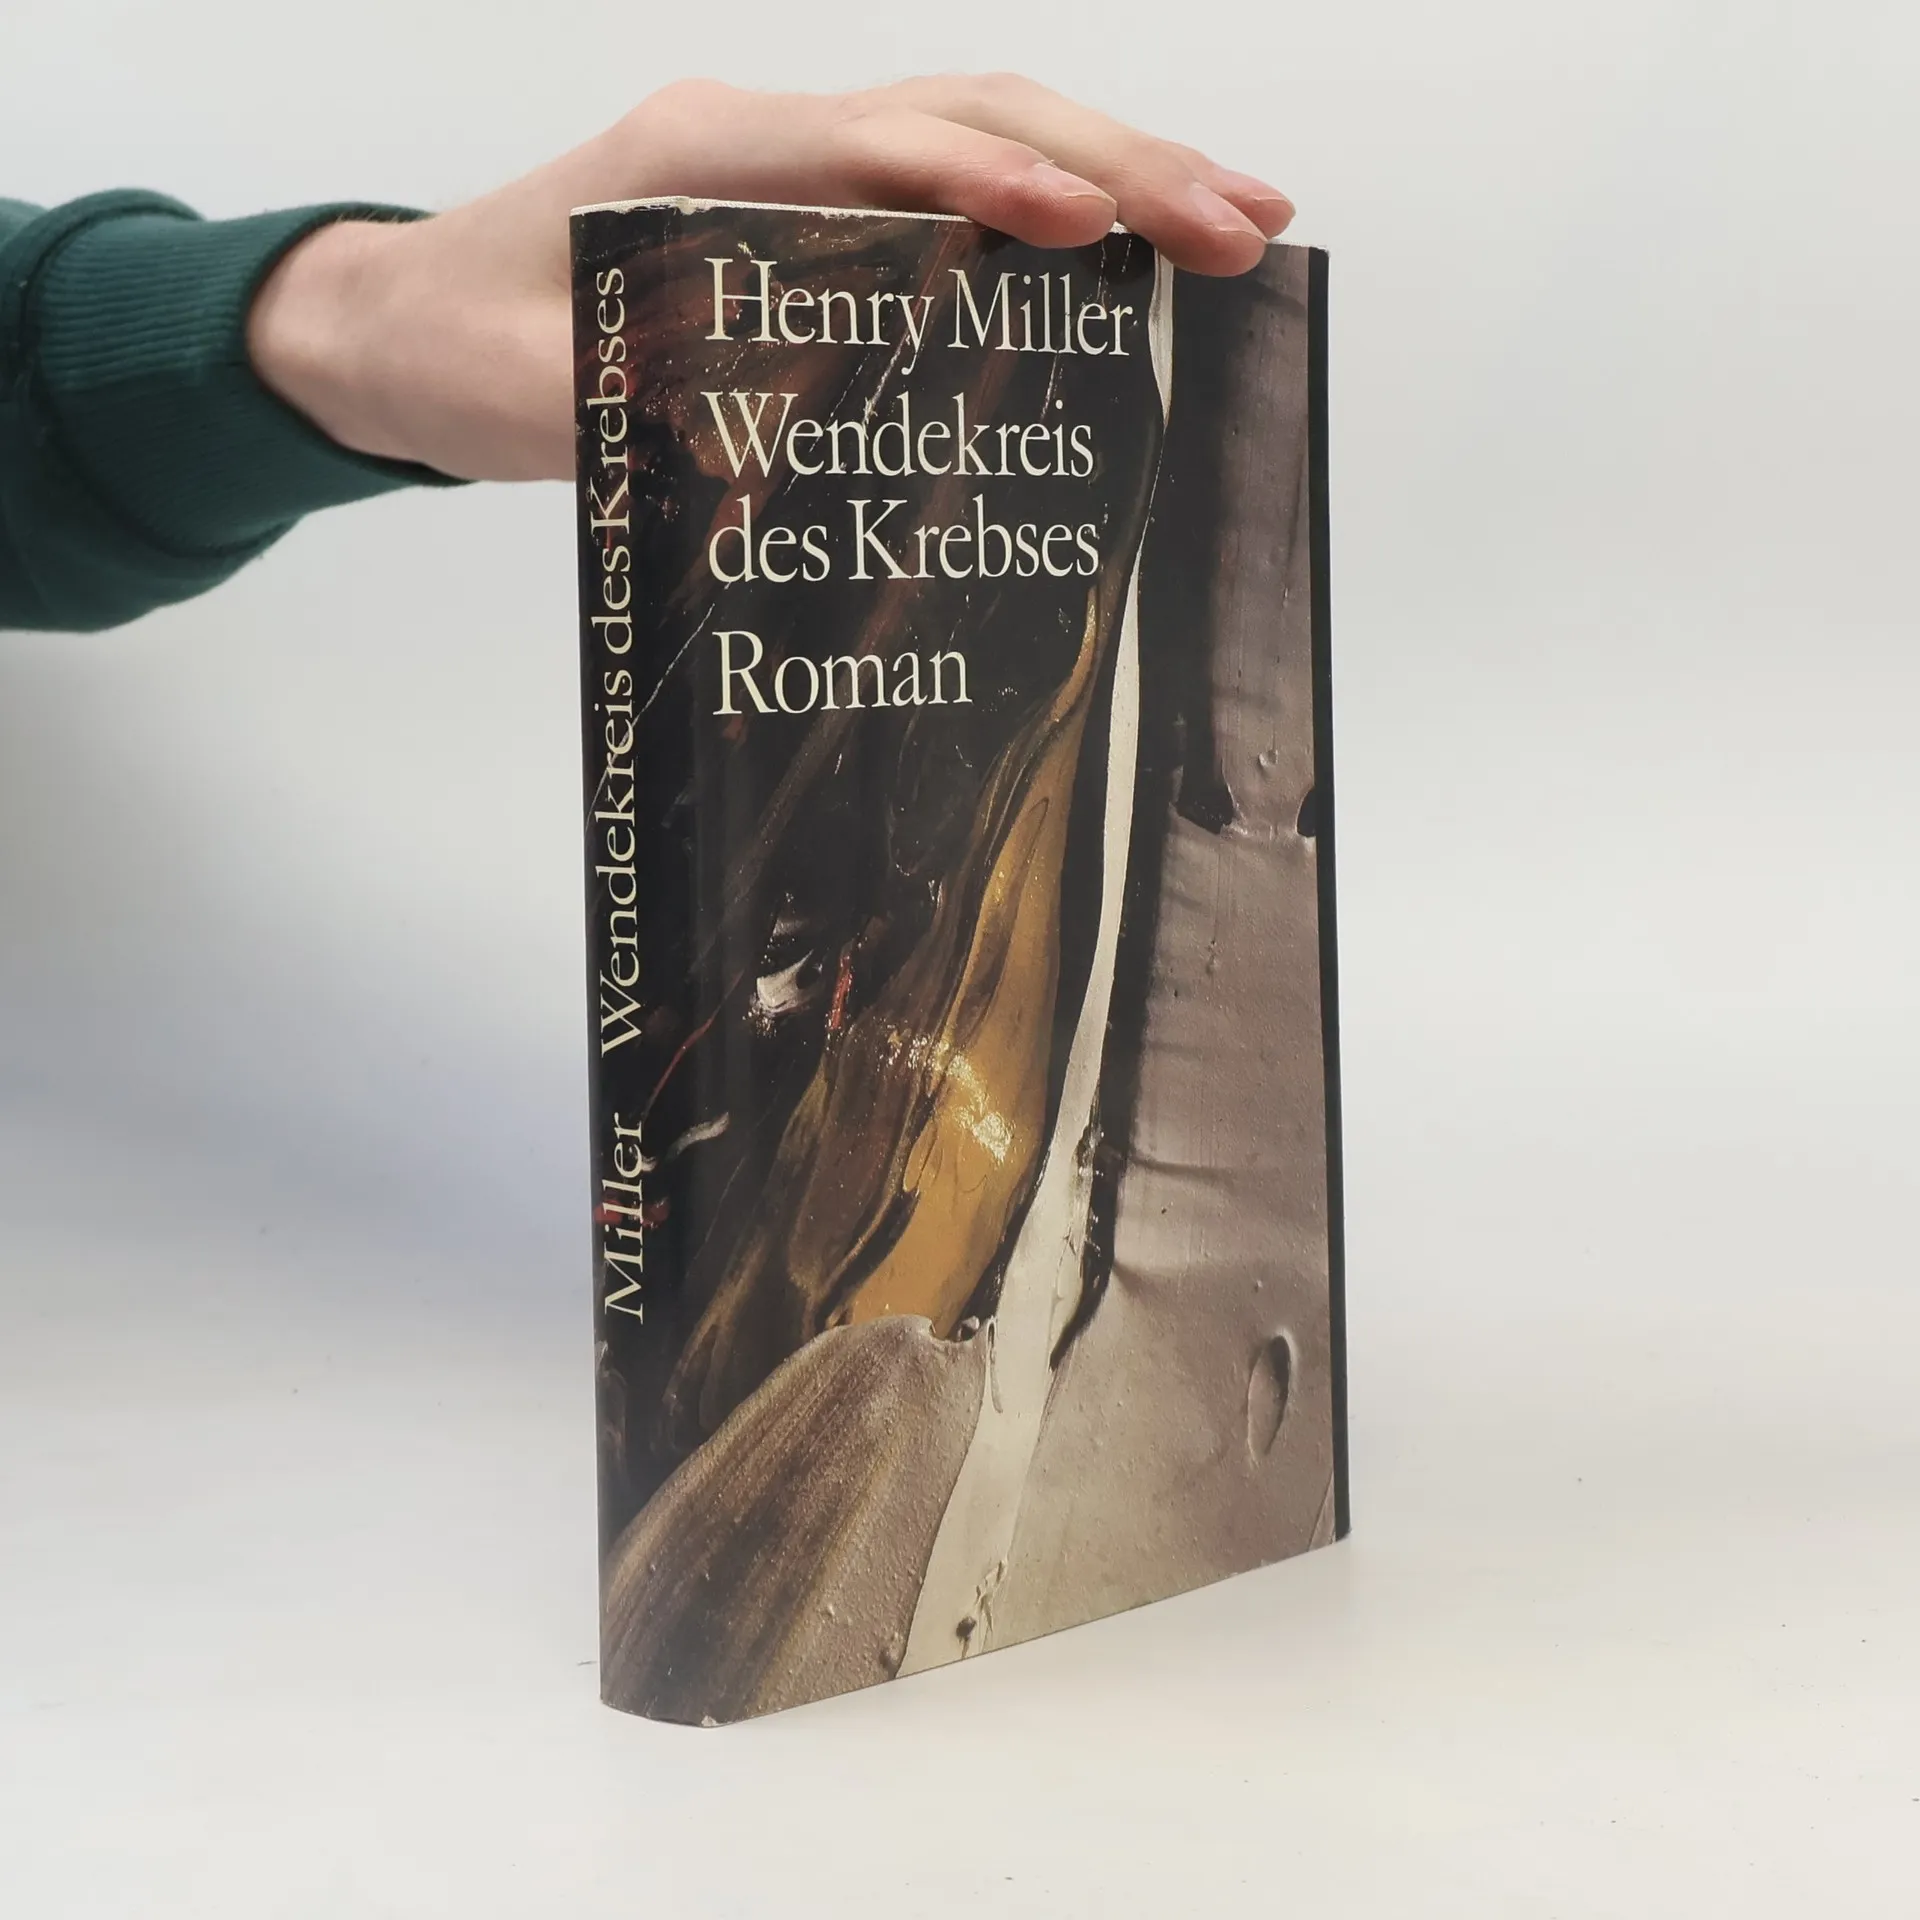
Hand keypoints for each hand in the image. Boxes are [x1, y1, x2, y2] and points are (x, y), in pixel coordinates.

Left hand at [248, 75, 1294, 483]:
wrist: (402, 321)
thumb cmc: (457, 349)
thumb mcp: (531, 397)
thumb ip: (641, 414)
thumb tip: (775, 464)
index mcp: (696, 154)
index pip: (876, 147)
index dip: (989, 179)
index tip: (1088, 222)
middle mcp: (760, 134)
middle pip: (969, 114)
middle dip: (1115, 160)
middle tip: (1244, 224)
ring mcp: (794, 163)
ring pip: (981, 135)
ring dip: (1114, 169)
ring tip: (1234, 226)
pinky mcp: (811, 210)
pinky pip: (951, 190)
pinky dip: (1053, 211)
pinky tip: (1130, 254)